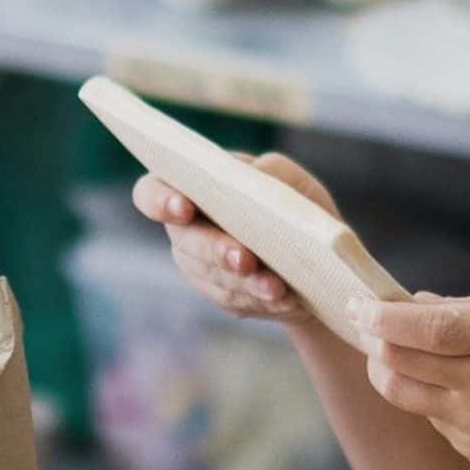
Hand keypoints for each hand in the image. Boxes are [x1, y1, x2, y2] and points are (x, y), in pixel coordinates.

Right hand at [132, 153, 341, 332]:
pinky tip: (285, 297)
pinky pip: (236, 299)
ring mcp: (201, 266)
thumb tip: (256, 176)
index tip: (184, 207)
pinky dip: (262, 298)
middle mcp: (188, 229)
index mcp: (193, 187)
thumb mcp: (292, 179)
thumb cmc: (295, 203)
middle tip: (244, 259)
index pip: (151, 193)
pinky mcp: (224, 295)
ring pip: (213, 276)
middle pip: (186, 241)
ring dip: (245, 282)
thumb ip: (272, 170)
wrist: (318, 251)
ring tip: (275, 286)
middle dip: (215, 250)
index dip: (159, 200)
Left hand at [351, 297, 469, 469]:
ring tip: (382, 350)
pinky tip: (436, 382)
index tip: (361, 303)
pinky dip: (423, 393)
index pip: (433, 326)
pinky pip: (431, 415)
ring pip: (404, 391)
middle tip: (359, 318)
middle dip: (373, 337)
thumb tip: (417, 301)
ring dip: (385, 368)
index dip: (388, 316)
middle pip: (404, 358)